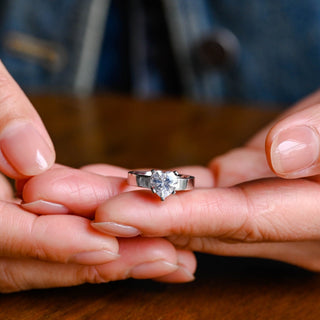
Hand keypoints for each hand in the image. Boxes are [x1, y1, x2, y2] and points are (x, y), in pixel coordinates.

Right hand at [0, 64, 194, 291]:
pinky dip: (93, 243)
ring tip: (165, 258)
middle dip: (98, 262)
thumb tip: (31, 157)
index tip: (107, 245)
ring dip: (106, 261)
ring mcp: (1, 222)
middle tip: (161, 258)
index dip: (54, 243)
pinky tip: (135, 243)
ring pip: (47, 257)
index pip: (1, 232)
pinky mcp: (20, 216)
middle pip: (32, 260)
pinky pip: (55, 236)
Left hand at [88, 90, 319, 271]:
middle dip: (124, 217)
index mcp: (311, 216)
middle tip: (61, 204)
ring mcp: (252, 207)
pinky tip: (115, 182)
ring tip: (70, 192)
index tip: (111, 213)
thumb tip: (284, 154)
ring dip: (126, 201)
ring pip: (182, 209)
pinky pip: (190, 191)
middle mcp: (274, 223)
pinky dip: (152, 188)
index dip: (171, 217)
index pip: (232, 220)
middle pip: (192, 224)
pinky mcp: (240, 186)